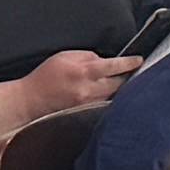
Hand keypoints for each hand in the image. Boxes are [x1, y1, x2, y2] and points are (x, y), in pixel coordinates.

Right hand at [15, 46, 137, 123]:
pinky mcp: (86, 113)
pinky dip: (109, 97)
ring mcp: (89, 104)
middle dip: (127, 76)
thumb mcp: (64, 56)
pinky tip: (108, 93)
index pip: (114, 66)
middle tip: (133, 70)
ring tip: (121, 80)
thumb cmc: (45, 77)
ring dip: (118, 87)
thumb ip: (87, 56)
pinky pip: (104, 103)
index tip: (138, 60)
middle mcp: (89, 90)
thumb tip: (104, 60)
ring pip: (113, 95)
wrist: (30, 101)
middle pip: (119, 83)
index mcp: (84, 72)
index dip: (129, 63)